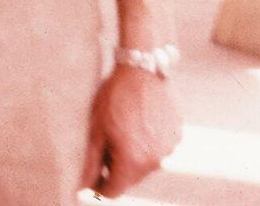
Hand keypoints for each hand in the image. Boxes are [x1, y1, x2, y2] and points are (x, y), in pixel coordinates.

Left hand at [82, 66, 181, 198]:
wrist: (142, 69)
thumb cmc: (114, 97)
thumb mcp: (96, 130)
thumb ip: (91, 164)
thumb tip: (83, 188)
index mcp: (132, 161)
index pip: (113, 191)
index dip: (99, 186)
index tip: (93, 174)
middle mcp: (154, 160)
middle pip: (131, 179)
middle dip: (116, 168)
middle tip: (106, 143)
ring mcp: (168, 148)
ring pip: (145, 163)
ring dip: (134, 155)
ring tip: (123, 127)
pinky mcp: (177, 135)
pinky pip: (159, 148)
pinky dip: (148, 142)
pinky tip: (139, 121)